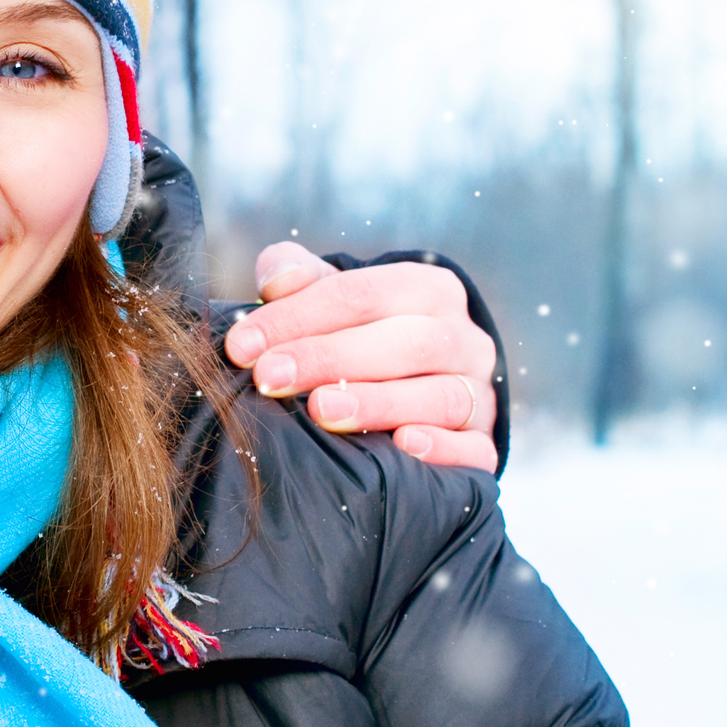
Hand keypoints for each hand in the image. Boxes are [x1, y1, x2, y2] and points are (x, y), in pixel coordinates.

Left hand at [222, 242, 498, 470]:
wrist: (418, 381)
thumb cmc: (356, 332)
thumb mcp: (331, 297)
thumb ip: (299, 278)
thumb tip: (274, 281)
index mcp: (426, 289)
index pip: (360, 294)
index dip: (297, 317)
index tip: (242, 347)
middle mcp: (463, 338)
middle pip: (405, 342)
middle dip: (329, 359)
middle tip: (269, 379)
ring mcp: (479, 392)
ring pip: (441, 395)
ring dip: (379, 402)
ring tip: (322, 411)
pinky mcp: (484, 443)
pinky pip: (473, 449)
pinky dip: (441, 449)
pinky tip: (402, 447)